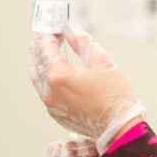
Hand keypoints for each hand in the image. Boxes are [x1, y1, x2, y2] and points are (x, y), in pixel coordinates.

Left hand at [30, 22, 144, 152]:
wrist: (118, 126)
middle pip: (38, 63)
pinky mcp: (57, 114)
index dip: (50, 36)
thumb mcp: (101, 61)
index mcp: (58, 76)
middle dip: (44, 48)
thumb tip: (70, 29)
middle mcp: (49, 92)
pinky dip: (47, 81)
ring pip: (39, 79)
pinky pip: (46, 93)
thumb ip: (82, 41)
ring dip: (43, 65)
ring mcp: (51, 105)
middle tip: (50, 37)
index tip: (55, 29)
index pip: (46, 49)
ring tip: (49, 54)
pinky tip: (54, 75)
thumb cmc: (113, 96)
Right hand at [48, 134, 119, 156]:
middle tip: (83, 152)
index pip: (112, 143)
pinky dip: (56, 150)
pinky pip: (57, 154)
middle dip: (85, 142)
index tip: (100, 142)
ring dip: (70, 148)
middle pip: (91, 140)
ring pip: (74, 145)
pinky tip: (56, 155)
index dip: (105, 138)